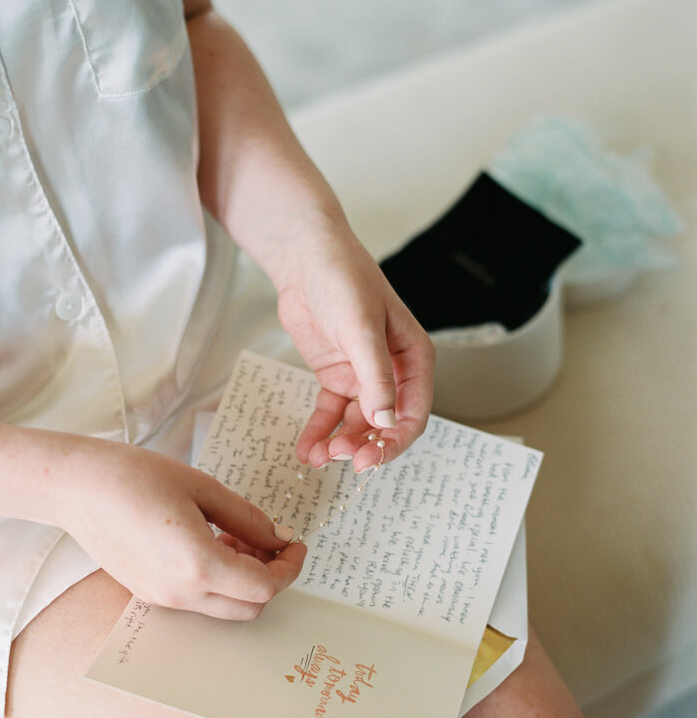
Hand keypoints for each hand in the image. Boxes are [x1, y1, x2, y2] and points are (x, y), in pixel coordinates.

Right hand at [59, 440, 305, 619]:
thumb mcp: (204, 488)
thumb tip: (279, 538)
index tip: (295, 544)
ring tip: (238, 537)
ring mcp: (162, 598)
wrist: (78, 487)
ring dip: (244, 581)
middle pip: (249, 607)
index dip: (289, 567)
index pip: (264, 586)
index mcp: (198, 565)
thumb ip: (248, 518)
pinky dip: (218, 581)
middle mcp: (180, 593)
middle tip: (271, 541)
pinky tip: (212, 544)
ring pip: (225, 608)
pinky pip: (199, 600)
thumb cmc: (136, 477)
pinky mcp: (149, 594)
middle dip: (271, 578)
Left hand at [275, 229, 433, 472]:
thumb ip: (376, 376)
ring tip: (318, 457)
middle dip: (365, 445)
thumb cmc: (343, 278)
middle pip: (385, 423)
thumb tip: (386, 420)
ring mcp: (362, 376)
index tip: (370, 458)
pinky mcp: (336, 376)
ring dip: (340, 443)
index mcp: (413, 357)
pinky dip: (320, 433)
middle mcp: (392, 371)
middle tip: (341, 459)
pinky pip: (331, 414)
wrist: (304, 258)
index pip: (414, 412)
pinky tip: (307, 450)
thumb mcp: (361, 328)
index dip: (394, 440)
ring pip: (357, 423)